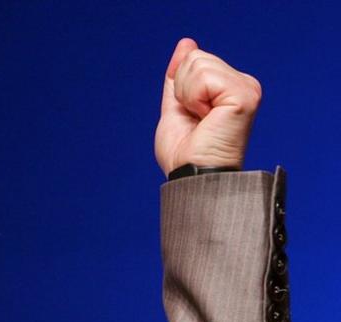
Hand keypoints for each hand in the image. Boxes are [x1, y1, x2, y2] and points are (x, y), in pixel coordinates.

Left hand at [154, 38, 261, 176]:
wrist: (192, 175)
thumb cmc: (185, 152)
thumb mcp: (176, 106)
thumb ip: (179, 77)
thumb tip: (186, 44)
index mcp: (230, 87)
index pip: (194, 59)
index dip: (180, 87)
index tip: (192, 115)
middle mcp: (244, 84)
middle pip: (195, 58)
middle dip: (183, 90)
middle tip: (196, 119)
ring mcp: (247, 88)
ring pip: (198, 63)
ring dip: (188, 96)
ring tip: (201, 120)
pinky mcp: (245, 95)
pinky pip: (204, 77)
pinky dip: (194, 99)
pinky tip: (207, 118)